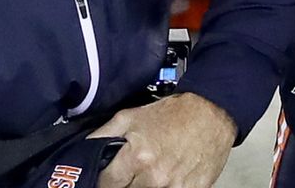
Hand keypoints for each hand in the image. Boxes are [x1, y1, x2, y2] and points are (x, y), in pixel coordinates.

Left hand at [89, 94, 235, 187]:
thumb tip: (83, 149)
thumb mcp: (130, 117)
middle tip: (128, 173)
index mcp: (137, 157)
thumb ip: (103, 135)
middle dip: (123, 184)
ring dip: (143, 187)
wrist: (211, 113)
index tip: (106, 177)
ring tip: (147, 174)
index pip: (106, 183)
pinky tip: (164, 178)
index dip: (103, 180)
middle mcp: (155, 177)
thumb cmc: (171, 114)